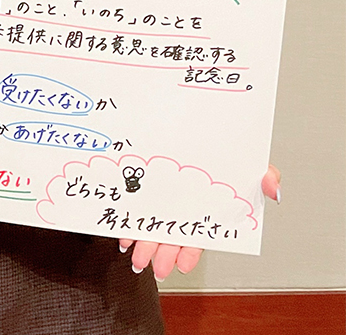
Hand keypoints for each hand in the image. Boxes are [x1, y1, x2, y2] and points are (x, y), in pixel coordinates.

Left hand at [121, 164, 280, 278]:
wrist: (191, 131)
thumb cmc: (223, 157)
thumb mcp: (248, 165)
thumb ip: (266, 177)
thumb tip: (275, 189)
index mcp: (204, 212)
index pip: (198, 238)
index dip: (190, 253)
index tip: (184, 265)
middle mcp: (181, 212)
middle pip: (172, 240)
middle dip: (164, 256)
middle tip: (157, 268)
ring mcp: (162, 205)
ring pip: (152, 232)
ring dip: (144, 247)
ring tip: (137, 258)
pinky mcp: (144, 196)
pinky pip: (135, 216)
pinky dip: (129, 228)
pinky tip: (124, 238)